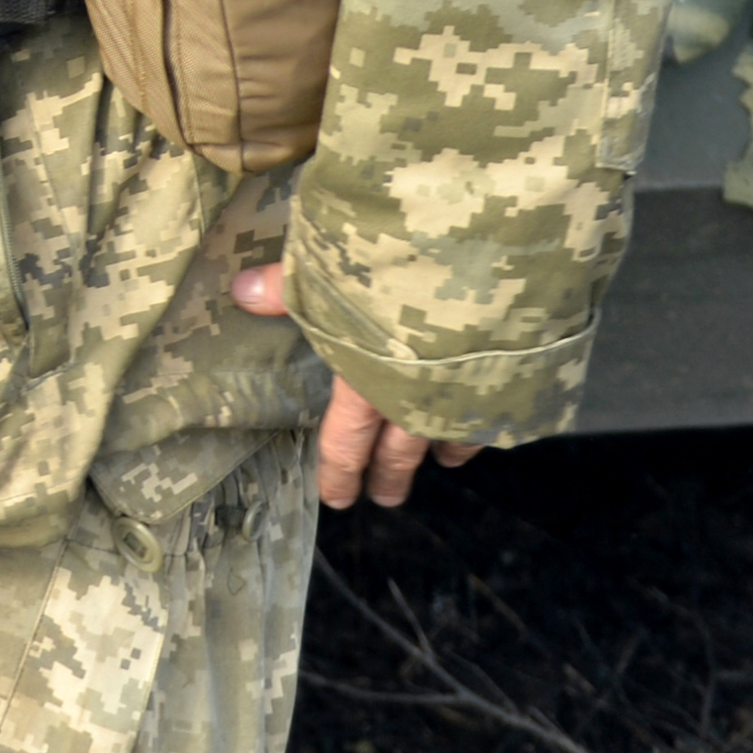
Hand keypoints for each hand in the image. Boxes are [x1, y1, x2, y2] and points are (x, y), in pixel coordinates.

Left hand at [229, 261, 484, 510]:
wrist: (484, 253)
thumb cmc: (394, 265)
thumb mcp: (329, 269)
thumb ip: (288, 286)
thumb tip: (240, 292)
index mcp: (365, 382)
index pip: (345, 443)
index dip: (340, 473)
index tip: (338, 498)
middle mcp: (417, 399)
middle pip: (401, 450)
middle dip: (391, 475)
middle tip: (387, 498)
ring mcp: (469, 390)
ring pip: (456, 431)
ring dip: (449, 447)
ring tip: (447, 461)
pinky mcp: (513, 371)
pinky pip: (501, 407)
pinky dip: (493, 417)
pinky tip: (496, 417)